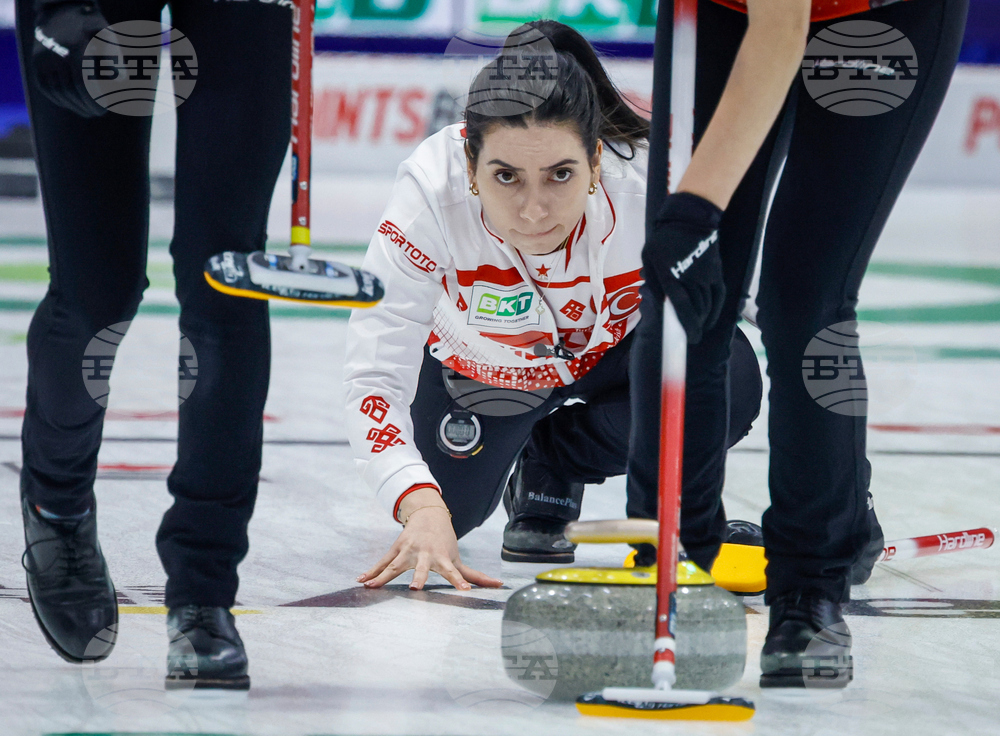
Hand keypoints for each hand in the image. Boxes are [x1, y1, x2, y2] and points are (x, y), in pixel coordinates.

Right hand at [32, 1, 108, 117]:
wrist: (60, 10)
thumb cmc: (90, 25)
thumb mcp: (106, 34)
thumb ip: (114, 56)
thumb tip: (121, 78)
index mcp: (74, 50)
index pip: (82, 84)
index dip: (92, 101)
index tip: (103, 110)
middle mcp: (55, 56)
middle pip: (70, 91)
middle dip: (84, 106)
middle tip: (96, 113)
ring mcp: (43, 59)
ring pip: (56, 91)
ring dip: (72, 105)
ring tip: (85, 111)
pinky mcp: (36, 62)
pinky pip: (44, 87)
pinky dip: (58, 98)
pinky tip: (70, 104)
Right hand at [358, 499, 501, 590]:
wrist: (428, 515)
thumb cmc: (445, 542)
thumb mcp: (458, 558)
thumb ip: (475, 576)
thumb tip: (499, 586)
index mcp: (443, 559)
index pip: (453, 573)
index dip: (459, 582)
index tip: (465, 592)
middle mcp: (425, 555)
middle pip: (421, 568)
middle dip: (418, 577)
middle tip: (415, 587)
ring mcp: (408, 552)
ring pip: (395, 566)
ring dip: (383, 576)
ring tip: (371, 587)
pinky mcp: (396, 549)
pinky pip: (382, 563)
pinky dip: (372, 572)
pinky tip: (361, 581)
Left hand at [641, 192, 724, 343]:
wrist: (689, 220)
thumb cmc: (664, 241)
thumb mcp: (649, 260)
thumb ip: (652, 283)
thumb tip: (654, 304)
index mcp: (671, 277)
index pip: (682, 307)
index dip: (687, 326)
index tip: (690, 339)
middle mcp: (691, 279)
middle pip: (698, 310)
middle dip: (695, 328)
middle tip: (691, 339)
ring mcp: (706, 276)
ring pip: (709, 305)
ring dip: (704, 321)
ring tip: (698, 330)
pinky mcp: (716, 273)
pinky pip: (719, 296)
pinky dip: (716, 310)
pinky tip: (710, 319)